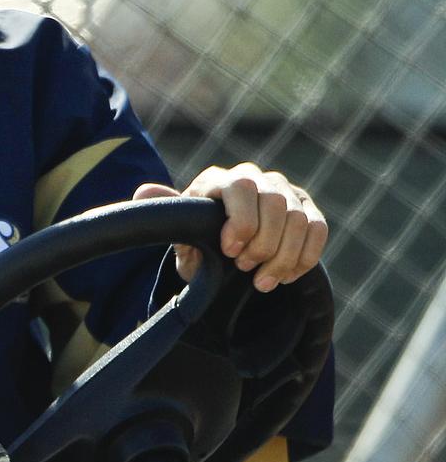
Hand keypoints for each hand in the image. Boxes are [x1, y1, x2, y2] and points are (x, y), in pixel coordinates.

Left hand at [133, 164, 326, 292]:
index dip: (241, 221)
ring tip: (262, 282)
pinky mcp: (307, 210)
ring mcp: (285, 192)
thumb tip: (143, 192)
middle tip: (244, 269)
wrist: (223, 248)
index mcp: (220, 180)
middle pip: (275, 205)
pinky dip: (304, 258)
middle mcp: (257, 178)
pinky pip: (318, 230)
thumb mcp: (180, 231)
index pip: (242, 188)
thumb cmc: (197, 237)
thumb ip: (167, 213)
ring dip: (283, 257)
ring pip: (300, 220)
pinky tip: (285, 277)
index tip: (229, 251)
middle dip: (262, 245)